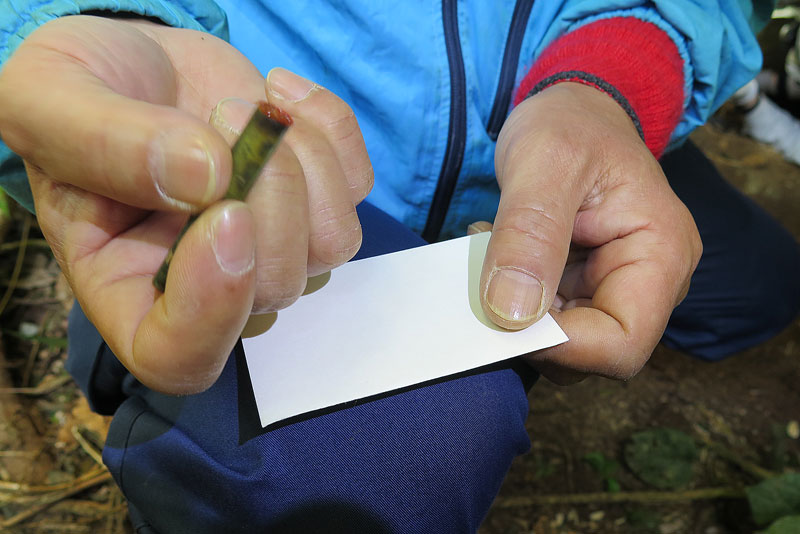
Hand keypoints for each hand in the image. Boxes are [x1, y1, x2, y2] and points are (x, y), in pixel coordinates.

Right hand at [0, 16, 371, 392]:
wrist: (131, 63)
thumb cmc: (76, 92)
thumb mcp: (48, 101)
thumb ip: (102, 144)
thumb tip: (205, 176)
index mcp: (125, 284)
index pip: (179, 357)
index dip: (214, 309)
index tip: (224, 215)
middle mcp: (207, 282)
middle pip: (276, 287)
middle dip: (269, 194)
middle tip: (225, 114)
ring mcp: (268, 244)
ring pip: (332, 243)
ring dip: (305, 161)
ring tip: (248, 105)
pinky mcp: (310, 198)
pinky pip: (356, 185)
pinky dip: (331, 128)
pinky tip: (280, 91)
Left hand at [480, 82, 700, 382]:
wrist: (574, 110)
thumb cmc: (571, 124)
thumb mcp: (544, 161)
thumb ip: (529, 234)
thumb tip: (510, 315)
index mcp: (661, 255)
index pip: (623, 344)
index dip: (562, 347)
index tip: (502, 317)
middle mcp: (647, 284)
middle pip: (592, 354)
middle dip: (531, 329)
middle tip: (487, 275)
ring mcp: (614, 288)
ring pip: (563, 342)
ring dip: (515, 313)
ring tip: (493, 252)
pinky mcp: (584, 287)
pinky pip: (546, 318)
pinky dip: (512, 300)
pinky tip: (499, 256)